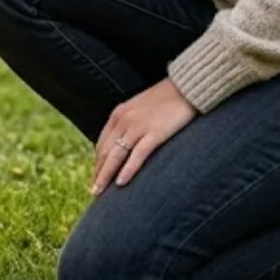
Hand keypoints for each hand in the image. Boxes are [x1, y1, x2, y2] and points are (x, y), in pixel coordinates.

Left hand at [92, 79, 197, 195]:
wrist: (186, 86)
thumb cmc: (166, 99)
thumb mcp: (140, 109)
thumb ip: (129, 124)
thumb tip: (124, 143)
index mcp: (118, 114)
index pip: (102, 144)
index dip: (98, 163)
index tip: (96, 177)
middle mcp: (124, 120)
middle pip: (105, 152)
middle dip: (98, 173)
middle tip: (94, 191)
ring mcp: (138, 126)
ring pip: (116, 155)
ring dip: (106, 176)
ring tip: (100, 192)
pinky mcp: (155, 133)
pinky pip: (137, 155)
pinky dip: (128, 170)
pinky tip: (121, 183)